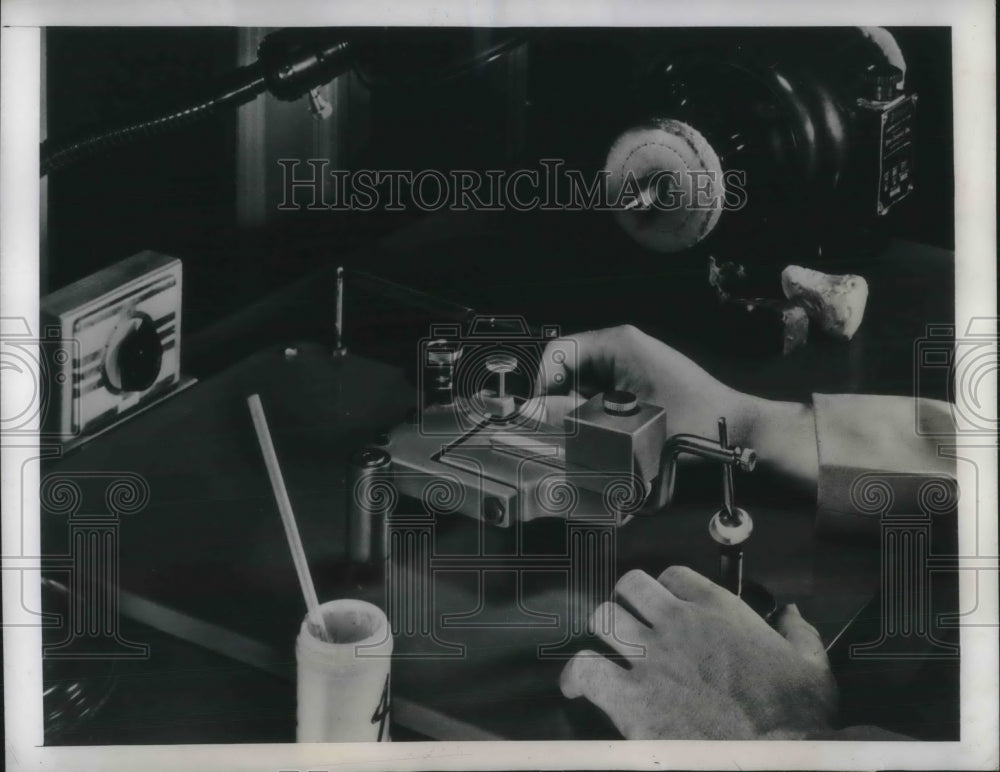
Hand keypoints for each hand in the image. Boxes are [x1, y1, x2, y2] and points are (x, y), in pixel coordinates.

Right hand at [536, 325, 818, 484]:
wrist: (739, 432)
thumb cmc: (695, 423)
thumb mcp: (628, 424)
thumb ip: (575, 418)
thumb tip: (533, 414)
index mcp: (617, 343)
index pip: (557, 353)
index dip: (540, 385)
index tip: (537, 418)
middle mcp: (620, 348)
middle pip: (565, 371)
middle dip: (557, 404)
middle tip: (559, 437)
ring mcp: (628, 366)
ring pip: (579, 388)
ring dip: (575, 414)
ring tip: (582, 442)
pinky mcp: (635, 385)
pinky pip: (598, 398)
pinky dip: (593, 419)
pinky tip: (602, 441)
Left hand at [560, 566, 837, 739]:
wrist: (775, 758)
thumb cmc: (796, 717)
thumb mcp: (812, 666)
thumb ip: (799, 634)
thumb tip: (792, 615)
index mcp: (719, 611)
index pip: (674, 576)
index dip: (668, 589)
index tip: (670, 606)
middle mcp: (678, 624)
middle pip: (630, 586)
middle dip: (628, 600)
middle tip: (632, 621)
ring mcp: (652, 658)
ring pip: (604, 618)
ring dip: (604, 632)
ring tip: (607, 649)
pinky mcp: (632, 698)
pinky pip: (586, 669)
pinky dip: (577, 675)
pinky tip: (577, 685)